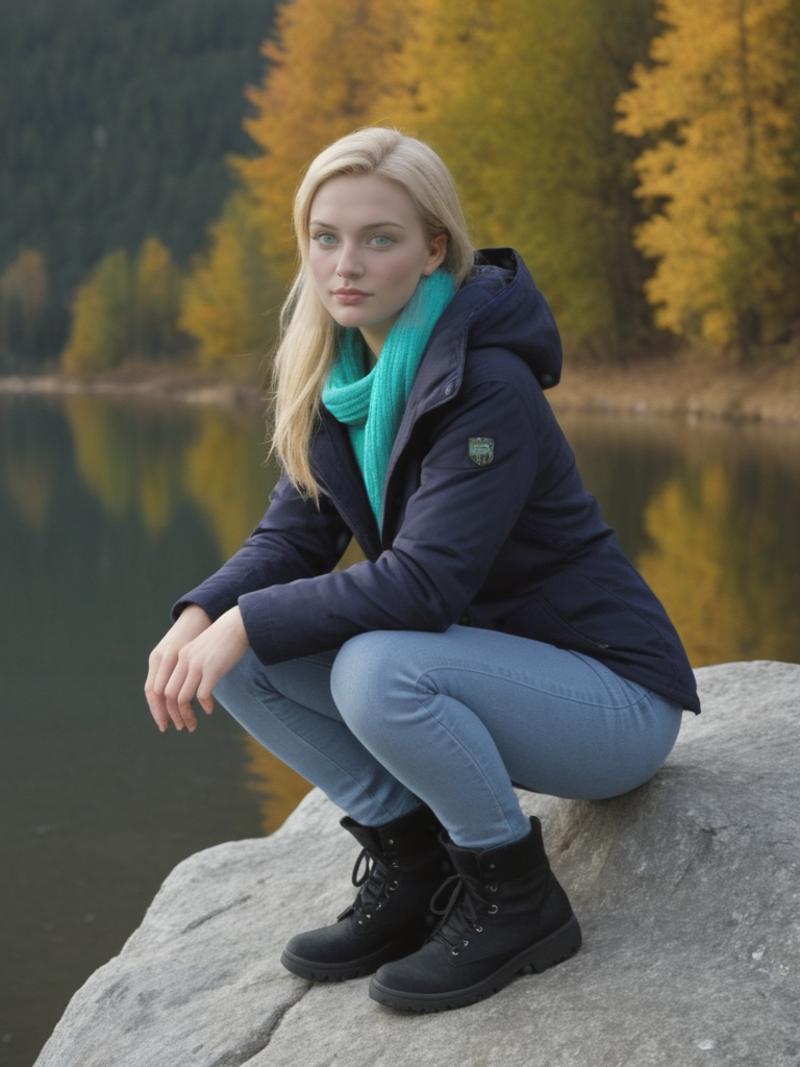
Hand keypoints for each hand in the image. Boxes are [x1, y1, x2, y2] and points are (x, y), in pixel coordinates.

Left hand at [150, 606, 249, 733]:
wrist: (239, 625)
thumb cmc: (222, 641)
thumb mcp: (200, 652)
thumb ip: (191, 667)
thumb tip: (190, 689)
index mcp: (178, 657)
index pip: (159, 687)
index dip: (160, 707)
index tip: (167, 721)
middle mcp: (183, 660)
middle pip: (167, 695)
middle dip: (172, 715)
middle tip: (180, 727)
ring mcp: (197, 664)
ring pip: (182, 698)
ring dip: (186, 715)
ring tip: (192, 725)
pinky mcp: (212, 669)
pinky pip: (202, 694)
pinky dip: (203, 705)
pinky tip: (209, 710)